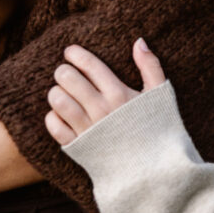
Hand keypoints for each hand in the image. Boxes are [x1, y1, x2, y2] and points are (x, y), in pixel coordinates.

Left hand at [45, 38, 165, 145]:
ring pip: (58, 100)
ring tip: (62, 92)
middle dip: (63, 71)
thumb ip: (150, 66)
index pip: (89, 64)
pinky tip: (61, 115)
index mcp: (119, 94)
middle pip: (67, 78)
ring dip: (56, 92)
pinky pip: (55, 127)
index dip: (75, 54)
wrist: (154, 171)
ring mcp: (88, 129)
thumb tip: (139, 41)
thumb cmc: (158, 130)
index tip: (70, 52)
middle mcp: (101, 109)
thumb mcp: (160, 95)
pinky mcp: (79, 147)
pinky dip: (53, 117)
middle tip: (65, 73)